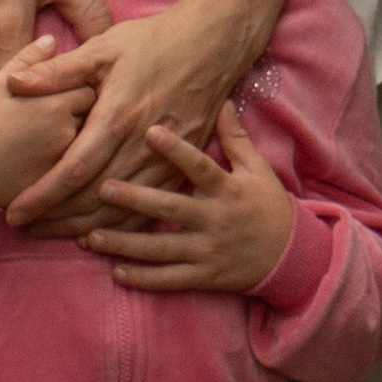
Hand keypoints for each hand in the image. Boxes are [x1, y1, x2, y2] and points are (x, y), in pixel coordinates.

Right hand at [0, 41, 101, 209]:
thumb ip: (27, 60)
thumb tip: (50, 40)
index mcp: (54, 103)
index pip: (88, 86)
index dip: (75, 87)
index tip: (60, 92)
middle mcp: (68, 130)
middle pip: (95, 113)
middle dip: (82, 110)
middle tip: (59, 113)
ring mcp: (68, 158)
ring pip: (91, 139)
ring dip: (81, 134)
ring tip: (53, 134)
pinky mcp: (64, 180)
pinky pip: (82, 163)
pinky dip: (74, 157)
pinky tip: (51, 154)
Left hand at [4, 3, 243, 234]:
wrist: (212, 46)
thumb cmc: (154, 42)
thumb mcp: (103, 48)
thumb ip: (58, 71)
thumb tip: (14, 82)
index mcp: (118, 116)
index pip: (73, 169)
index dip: (42, 196)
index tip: (14, 212)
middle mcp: (141, 146)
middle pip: (92, 199)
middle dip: (54, 218)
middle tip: (22, 227)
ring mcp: (165, 161)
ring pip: (119, 211)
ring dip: (82, 227)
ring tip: (49, 233)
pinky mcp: (180, 168)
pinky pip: (147, 209)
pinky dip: (119, 228)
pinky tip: (96, 231)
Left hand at [90, 107, 292, 293]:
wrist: (291, 255)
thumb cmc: (269, 205)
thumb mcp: (257, 169)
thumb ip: (236, 137)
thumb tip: (223, 100)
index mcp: (228, 189)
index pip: (199, 166)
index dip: (176, 150)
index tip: (149, 132)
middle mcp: (215, 220)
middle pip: (170, 208)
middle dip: (134, 199)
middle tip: (101, 189)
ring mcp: (208, 251)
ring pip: (161, 249)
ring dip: (125, 244)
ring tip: (90, 237)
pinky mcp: (205, 277)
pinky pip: (170, 280)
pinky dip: (143, 279)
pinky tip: (116, 272)